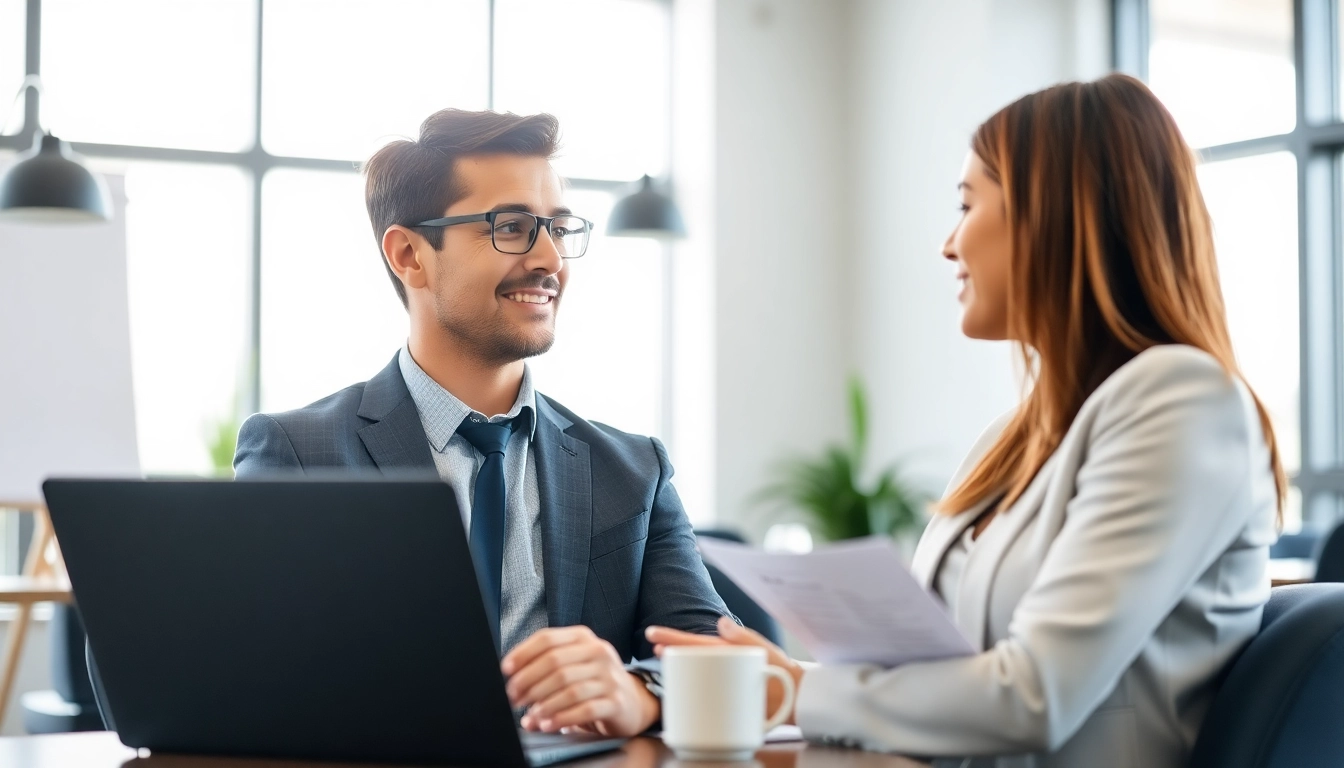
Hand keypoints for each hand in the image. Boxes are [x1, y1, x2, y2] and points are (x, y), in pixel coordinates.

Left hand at [501, 625, 659, 736]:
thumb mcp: (573, 664)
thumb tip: (511, 676)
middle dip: (529, 682)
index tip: (506, 669)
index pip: (548, 639)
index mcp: (583, 638)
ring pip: (569, 688)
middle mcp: (598, 652)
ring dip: (544, 704)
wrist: (632, 700)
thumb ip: (545, 665)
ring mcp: (610, 676)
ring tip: (530, 715)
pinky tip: (548, 724)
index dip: (523, 654)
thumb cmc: (593, 681)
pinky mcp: (616, 701)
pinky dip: (562, 718)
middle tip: (514, 698)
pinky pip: (585, 709)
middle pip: (556, 663)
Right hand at [646, 615, 804, 725]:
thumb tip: (721, 623)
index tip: (653, 633)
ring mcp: (724, 679)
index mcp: (729, 650)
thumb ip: (745, 637)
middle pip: (691, 654)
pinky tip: (681, 690)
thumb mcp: (766, 652)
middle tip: (654, 646)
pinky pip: (703, 690)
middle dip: (672, 649)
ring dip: (678, 666)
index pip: (695, 641)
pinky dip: (690, 687)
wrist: (799, 699)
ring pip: (695, 670)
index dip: (673, 637)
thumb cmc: (785, 673)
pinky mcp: (727, 695)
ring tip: (662, 661)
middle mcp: (723, 663)